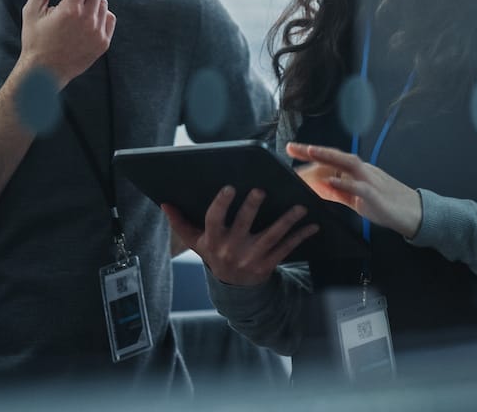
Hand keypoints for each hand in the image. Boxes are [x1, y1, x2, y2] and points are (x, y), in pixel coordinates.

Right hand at [17, 0, 114, 85]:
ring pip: (103, 2)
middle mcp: (87, 20)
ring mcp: (98, 33)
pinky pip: (109, 18)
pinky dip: (101, 12)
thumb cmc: (35, 41)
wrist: (44, 73)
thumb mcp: (33, 11)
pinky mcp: (103, 43)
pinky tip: (88, 15)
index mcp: (70, 10)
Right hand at [162, 187, 318, 286]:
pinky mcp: (269, 265)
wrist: (233, 288)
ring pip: (271, 237)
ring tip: (299, 207)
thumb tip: (164, 203)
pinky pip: (286, 249)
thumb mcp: (196, 242)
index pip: (214, 220)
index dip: (221, 204)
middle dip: (251, 208)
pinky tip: (312, 225)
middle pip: (243, 225)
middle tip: (261, 191)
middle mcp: (232, 249)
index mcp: (214, 240)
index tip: (230, 188)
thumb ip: (180, 222)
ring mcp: (252, 258)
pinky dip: (300, 237)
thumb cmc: (214, 254)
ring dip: (286, 221)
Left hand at [288, 142, 422, 238]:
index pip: (332, 159)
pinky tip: (330, 182)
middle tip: (292, 147)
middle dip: (313, 150)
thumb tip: (320, 188)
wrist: (414, 213)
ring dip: (328, 157)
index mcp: (358, 171)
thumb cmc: (386, 204)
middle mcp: (363, 171)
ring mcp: (370, 182)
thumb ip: (339, 192)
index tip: (293, 149)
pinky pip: (359, 187)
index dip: (313, 153)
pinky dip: (344, 183)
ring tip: (310, 152)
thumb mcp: (357, 197)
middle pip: (336, 156)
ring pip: (348, 164)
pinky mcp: (376, 196)